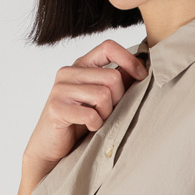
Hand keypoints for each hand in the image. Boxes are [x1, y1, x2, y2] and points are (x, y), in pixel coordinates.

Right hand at [22, 39, 148, 178]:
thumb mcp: (103, 98)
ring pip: (103, 95)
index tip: (142, 76)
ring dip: (107, 114)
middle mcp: (68, 72)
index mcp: (81, 65)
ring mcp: (60, 89)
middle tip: (109, 113)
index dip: (129, 60)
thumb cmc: (80, 122)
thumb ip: (119, 81)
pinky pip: (91, 115)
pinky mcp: (56, 108)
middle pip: (112, 77)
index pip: (108, 47)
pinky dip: (96, 125)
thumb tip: (142, 68)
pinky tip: (89, 127)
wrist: (52, 147)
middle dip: (118, 99)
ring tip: (98, 121)